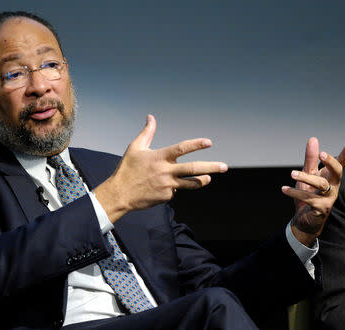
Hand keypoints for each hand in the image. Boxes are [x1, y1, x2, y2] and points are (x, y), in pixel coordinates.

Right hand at [95, 115, 227, 222]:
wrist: (119, 194)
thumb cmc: (127, 169)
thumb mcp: (135, 148)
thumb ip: (147, 132)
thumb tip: (151, 117)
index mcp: (159, 157)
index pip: (181, 148)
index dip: (196, 145)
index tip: (208, 142)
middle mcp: (165, 171)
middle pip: (193, 168)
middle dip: (211, 167)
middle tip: (224, 166)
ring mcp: (167, 185)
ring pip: (190, 183)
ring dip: (202, 180)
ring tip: (209, 178)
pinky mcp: (166, 196)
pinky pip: (175, 190)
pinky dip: (173, 187)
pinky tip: (162, 186)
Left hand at [282, 137, 344, 245]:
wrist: (305, 219)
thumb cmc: (308, 194)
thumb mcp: (308, 174)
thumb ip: (311, 159)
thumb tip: (313, 139)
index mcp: (330, 177)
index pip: (340, 165)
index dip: (344, 156)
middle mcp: (332, 187)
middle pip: (337, 173)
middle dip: (330, 162)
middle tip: (322, 154)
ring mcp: (328, 198)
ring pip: (321, 185)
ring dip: (306, 177)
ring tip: (291, 173)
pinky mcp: (320, 208)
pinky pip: (308, 198)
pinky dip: (295, 192)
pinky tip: (284, 189)